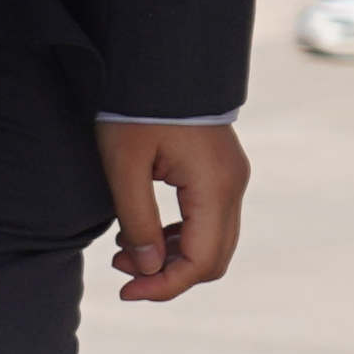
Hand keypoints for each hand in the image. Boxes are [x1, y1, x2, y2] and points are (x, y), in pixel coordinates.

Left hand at [101, 120, 247, 300]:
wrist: (160, 60)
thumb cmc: (136, 109)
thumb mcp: (124, 166)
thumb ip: (137, 220)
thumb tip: (149, 267)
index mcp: (214, 187)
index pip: (202, 260)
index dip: (165, 285)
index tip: (126, 292)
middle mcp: (233, 186)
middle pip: (213, 257)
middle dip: (168, 274)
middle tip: (120, 272)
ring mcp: (231, 178)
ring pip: (211, 241)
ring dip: (170, 256)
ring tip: (121, 253)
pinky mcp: (220, 172)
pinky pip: (207, 220)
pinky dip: (177, 236)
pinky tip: (140, 232)